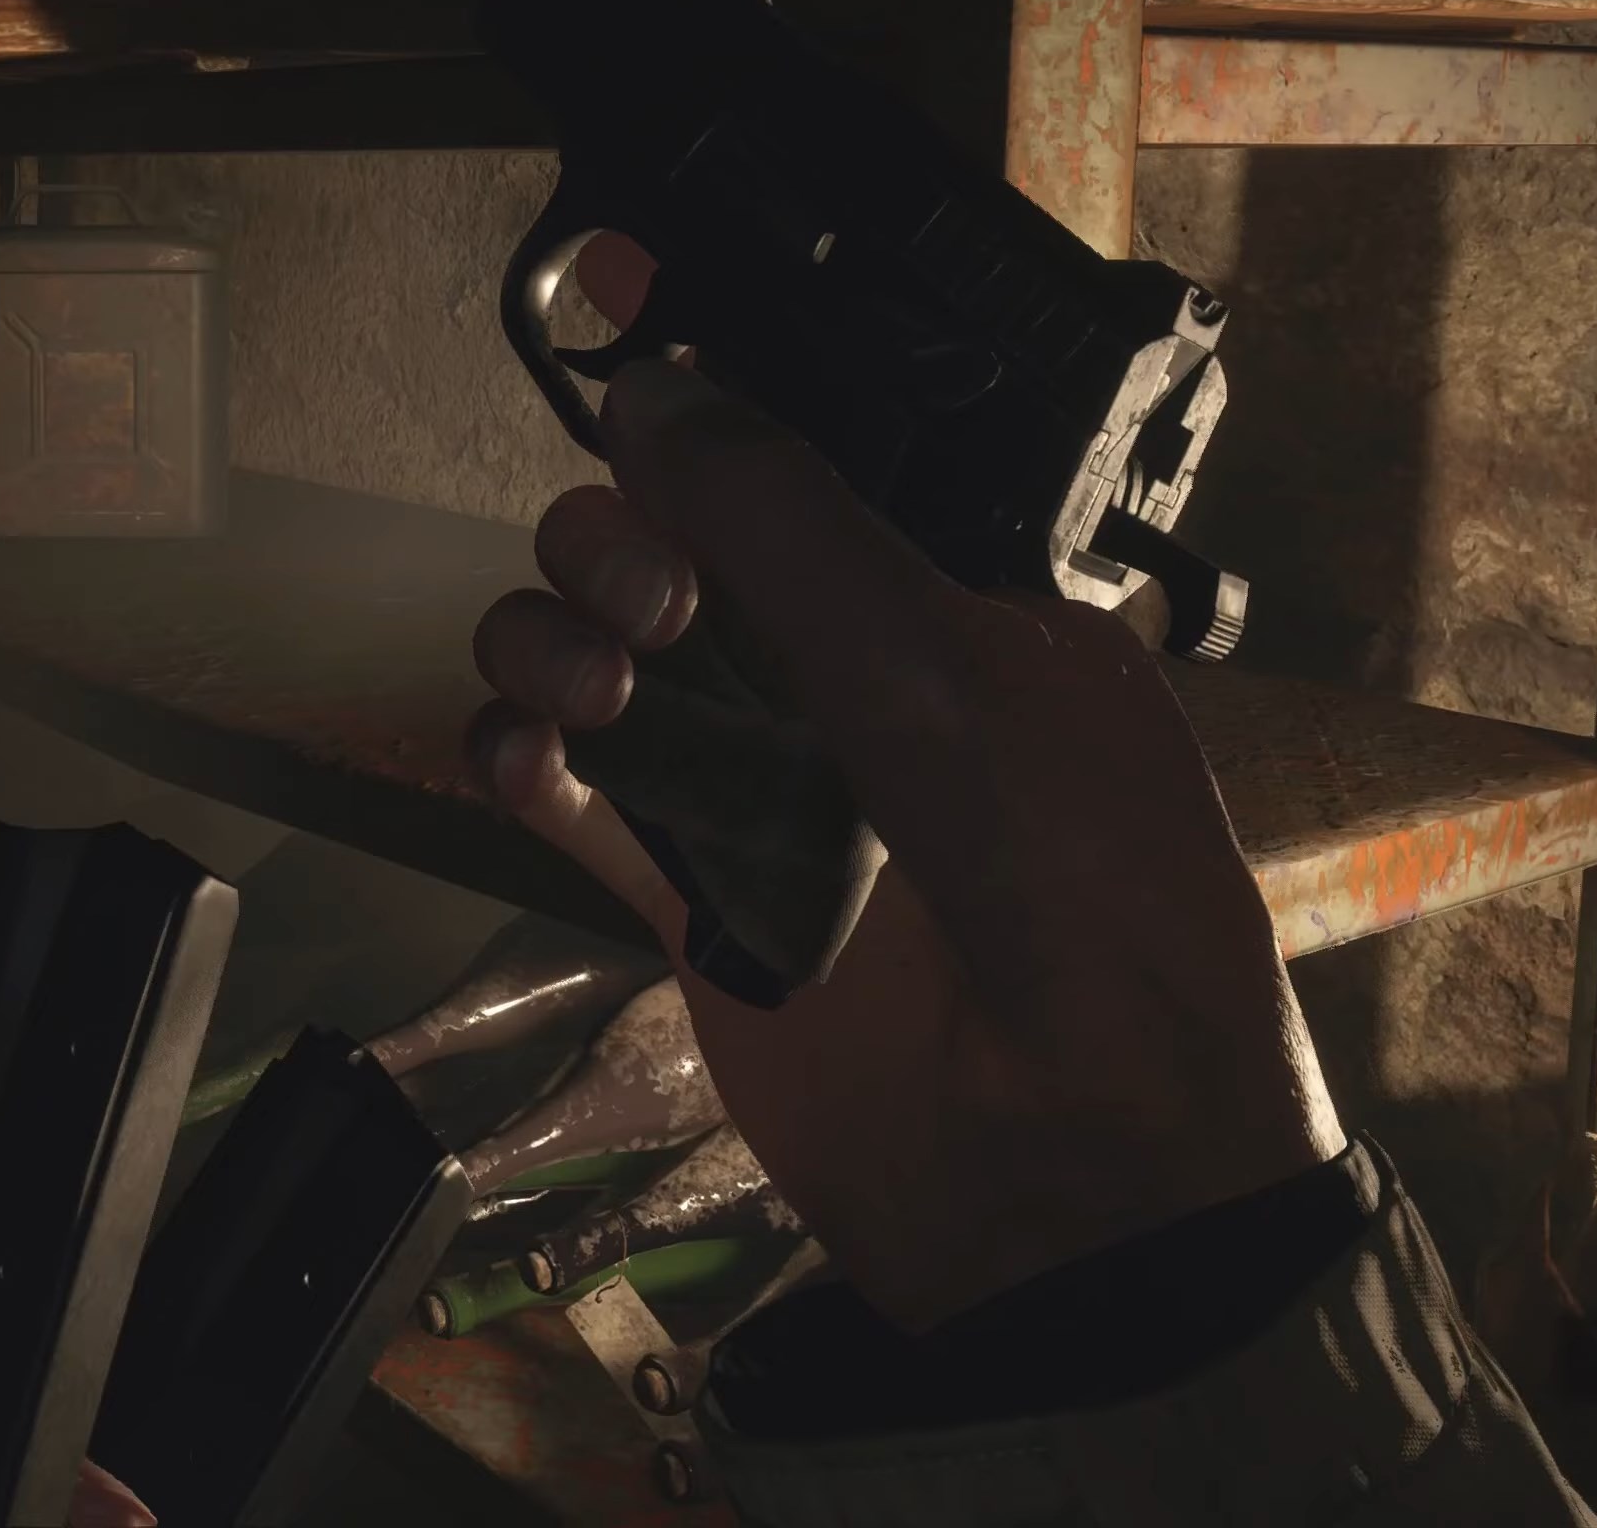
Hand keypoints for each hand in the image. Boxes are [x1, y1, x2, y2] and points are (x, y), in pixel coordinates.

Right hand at [466, 235, 1344, 1332]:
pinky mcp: (685, 903)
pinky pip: (564, 789)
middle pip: (672, 554)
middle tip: (651, 610)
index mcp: (962, 621)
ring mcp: (763, 796)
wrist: (1079, 1205)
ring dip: (557, 639)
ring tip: (595, 691)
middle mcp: (852, 688)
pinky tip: (531, 763)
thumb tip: (657, 391)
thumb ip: (798, 542)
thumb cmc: (1076, 928)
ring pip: (600, 657)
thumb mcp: (960, 699)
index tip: (636, 419)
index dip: (702, 450)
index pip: (795, 486)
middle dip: (625, 545)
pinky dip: (518, 754)